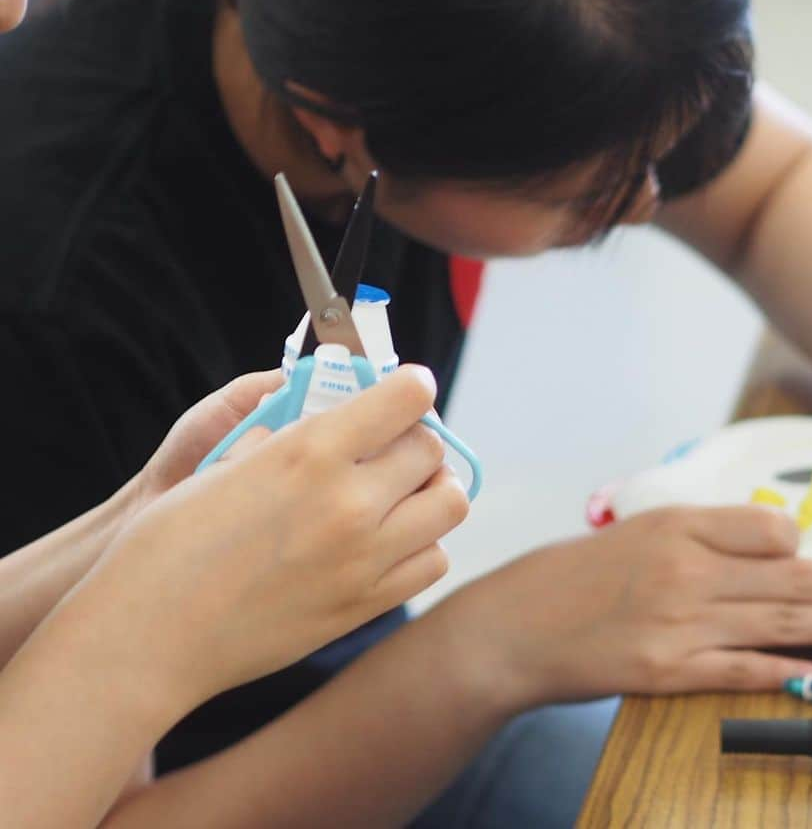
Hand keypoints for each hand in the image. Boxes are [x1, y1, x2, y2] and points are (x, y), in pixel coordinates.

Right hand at [68, 366, 468, 719]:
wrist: (147, 639)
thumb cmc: (170, 544)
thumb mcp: (228, 463)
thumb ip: (289, 436)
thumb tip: (329, 419)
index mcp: (311, 453)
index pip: (408, 399)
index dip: (414, 387)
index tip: (409, 390)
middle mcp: (350, 503)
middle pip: (432, 449)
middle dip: (418, 437)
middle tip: (394, 443)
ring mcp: (365, 559)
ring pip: (450, 504)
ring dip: (432, 488)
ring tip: (402, 491)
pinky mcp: (366, 605)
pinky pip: (433, 560)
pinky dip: (423, 541)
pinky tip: (391, 538)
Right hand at [436, 505, 811, 706]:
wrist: (519, 622)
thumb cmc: (579, 573)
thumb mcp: (640, 531)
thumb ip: (706, 534)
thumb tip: (776, 542)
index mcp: (678, 526)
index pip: (767, 529)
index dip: (806, 544)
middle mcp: (684, 571)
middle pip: (789, 579)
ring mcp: (677, 624)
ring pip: (778, 624)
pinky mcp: (665, 671)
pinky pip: (736, 669)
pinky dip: (780, 671)